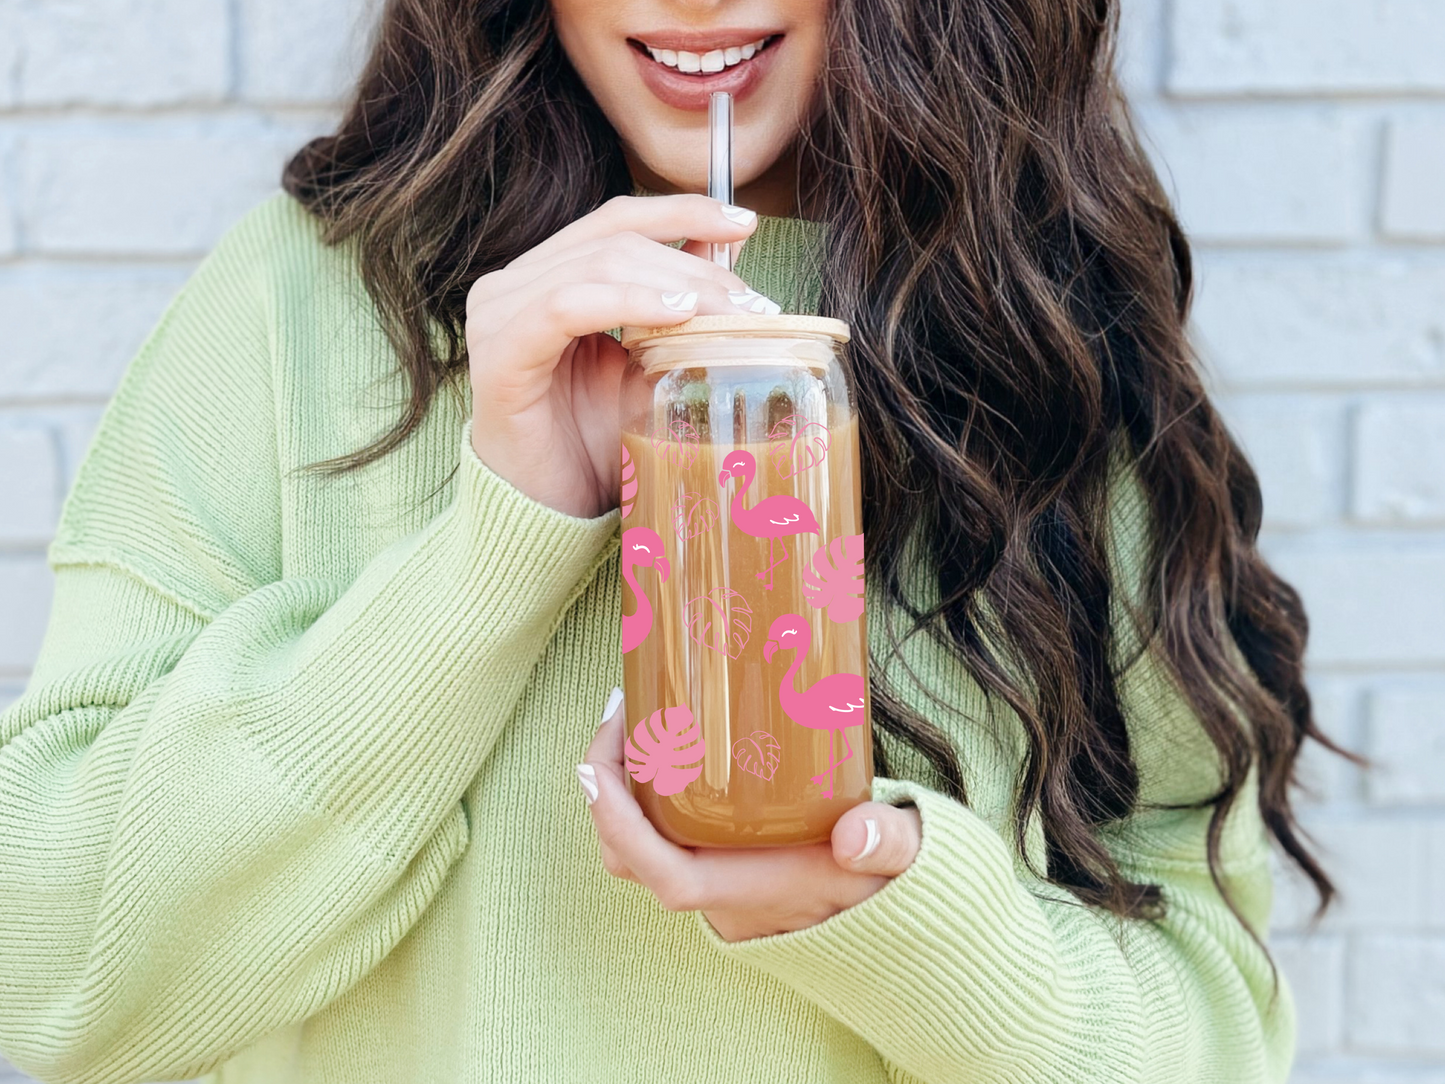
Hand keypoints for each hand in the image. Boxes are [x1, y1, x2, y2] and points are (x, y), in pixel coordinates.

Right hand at [465, 194, 772, 518]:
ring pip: (597, 265)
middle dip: (692, 263)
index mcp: (542, 279)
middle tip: (750, 300)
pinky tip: (675, 317)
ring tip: (726, 312)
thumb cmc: (590, 445)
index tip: (744, 223)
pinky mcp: (499, 355)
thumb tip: (730, 262)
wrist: (546, 514)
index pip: (615, 220)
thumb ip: (675, 313)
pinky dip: (626, 303)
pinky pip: (565, 307)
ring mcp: (498, 316)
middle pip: (614, 239)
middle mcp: (511, 286)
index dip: (681, 211)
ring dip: (673, 283)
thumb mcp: (646, 368)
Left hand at [576, 690, 922, 942]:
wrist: (898, 921)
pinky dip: (651, 792)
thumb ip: (888, 842)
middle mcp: (719, 894)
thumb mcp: (900, 856)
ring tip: (641, 715)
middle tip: (624, 710)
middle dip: (607, 785)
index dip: (616, 823)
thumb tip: (857, 834)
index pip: (660, 872)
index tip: (596, 765)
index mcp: (748, 892)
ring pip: (641, 842)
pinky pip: (664, 833)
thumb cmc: (891, 886)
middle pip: (630, 853)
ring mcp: (715, 884)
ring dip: (626, 785)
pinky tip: (673, 741)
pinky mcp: (720, 867)